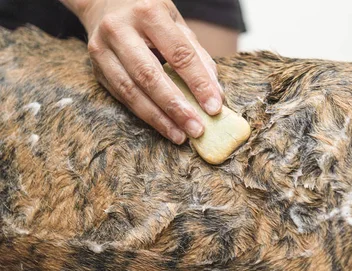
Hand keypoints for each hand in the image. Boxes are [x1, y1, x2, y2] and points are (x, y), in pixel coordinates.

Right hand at [62, 0, 223, 143]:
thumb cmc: (150, 16)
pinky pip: (122, 97)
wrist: (104, 2)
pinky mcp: (96, 69)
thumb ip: (198, 56)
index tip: (214, 107)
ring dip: (159, 118)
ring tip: (180, 135)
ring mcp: (102, 49)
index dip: (198, 83)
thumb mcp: (176, 24)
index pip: (178, 53)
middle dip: (176, 107)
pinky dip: (145, 115)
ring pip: (131, 91)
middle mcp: (120, 29)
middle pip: (150, 76)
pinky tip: (163, 126)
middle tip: (197, 129)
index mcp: (148, 13)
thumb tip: (216, 94)